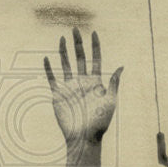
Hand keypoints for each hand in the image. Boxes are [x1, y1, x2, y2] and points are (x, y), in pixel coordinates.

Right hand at [44, 28, 122, 148]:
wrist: (84, 137)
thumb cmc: (100, 122)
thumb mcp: (110, 101)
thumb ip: (113, 83)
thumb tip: (121, 67)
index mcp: (95, 82)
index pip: (96, 59)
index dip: (95, 46)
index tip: (93, 33)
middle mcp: (82, 82)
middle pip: (80, 58)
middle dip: (78, 43)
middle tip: (75, 29)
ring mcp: (70, 87)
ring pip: (66, 65)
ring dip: (64, 52)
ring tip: (62, 38)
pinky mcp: (58, 94)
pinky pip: (52, 78)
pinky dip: (49, 69)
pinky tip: (46, 59)